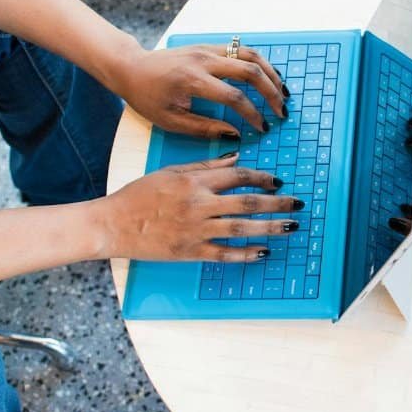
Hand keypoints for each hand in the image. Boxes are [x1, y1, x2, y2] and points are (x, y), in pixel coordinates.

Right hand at [94, 154, 303, 261]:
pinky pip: (224, 254)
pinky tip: (265, 252)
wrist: (113, 224)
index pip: (237, 176)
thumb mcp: (172, 171)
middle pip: (247, 202)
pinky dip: (246, 254)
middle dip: (277, 202)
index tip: (279, 181)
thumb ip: (206, 165)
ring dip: (270, 227)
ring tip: (291, 226)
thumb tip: (237, 157)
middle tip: (298, 203)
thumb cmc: (140, 195)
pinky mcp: (190, 252)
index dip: (262, 177)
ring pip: (242, 228)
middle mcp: (199, 205)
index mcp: (194, 181)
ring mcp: (196, 230)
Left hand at [108, 43, 287, 137]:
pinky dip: (260, 63)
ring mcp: (208, 49)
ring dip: (271, 74)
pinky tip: (269, 77)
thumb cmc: (147, 96)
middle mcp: (204, 60)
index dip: (253, 114)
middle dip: (271, 92)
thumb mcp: (169, 120)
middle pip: (250, 71)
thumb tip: (235, 134)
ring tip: (283, 92)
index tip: (263, 127)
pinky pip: (242, 50)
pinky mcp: (210, 46)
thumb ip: (204, 128)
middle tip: (282, 111)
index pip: (234, 96)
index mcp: (192, 80)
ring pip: (251, 55)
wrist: (131, 67)